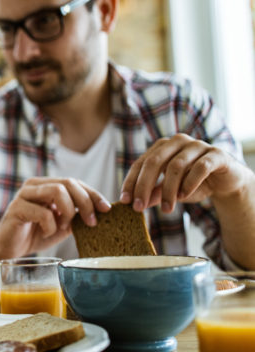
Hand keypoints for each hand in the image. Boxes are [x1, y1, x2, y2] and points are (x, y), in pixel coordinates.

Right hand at [0, 177, 110, 257]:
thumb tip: (101, 211)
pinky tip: (46, 233)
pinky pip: (43, 213)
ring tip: (63, 227)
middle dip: (85, 202)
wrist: (8, 249)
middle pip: (67, 183)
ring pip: (57, 191)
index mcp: (45, 185)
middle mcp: (34, 185)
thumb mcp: (62, 224)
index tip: (107, 209)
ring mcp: (23, 195)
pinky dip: (51, 226)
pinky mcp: (16, 208)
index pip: (74, 182)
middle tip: (91, 222)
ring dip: (68, 212)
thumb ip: (76, 214)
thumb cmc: (35, 235)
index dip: (92, 194)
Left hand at [120, 134, 252, 211]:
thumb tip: (137, 204)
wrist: (226, 182)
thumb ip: (154, 194)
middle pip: (154, 161)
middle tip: (139, 207)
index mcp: (162, 147)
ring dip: (169, 190)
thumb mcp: (170, 191)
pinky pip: (200, 167)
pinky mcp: (216, 154)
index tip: (124, 201)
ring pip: (176, 166)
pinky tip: (184, 196)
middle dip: (144, 186)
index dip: (131, 182)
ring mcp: (198, 145)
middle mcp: (178, 142)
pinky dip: (190, 183)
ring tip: (166, 210)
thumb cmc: (193, 184)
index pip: (141, 163)